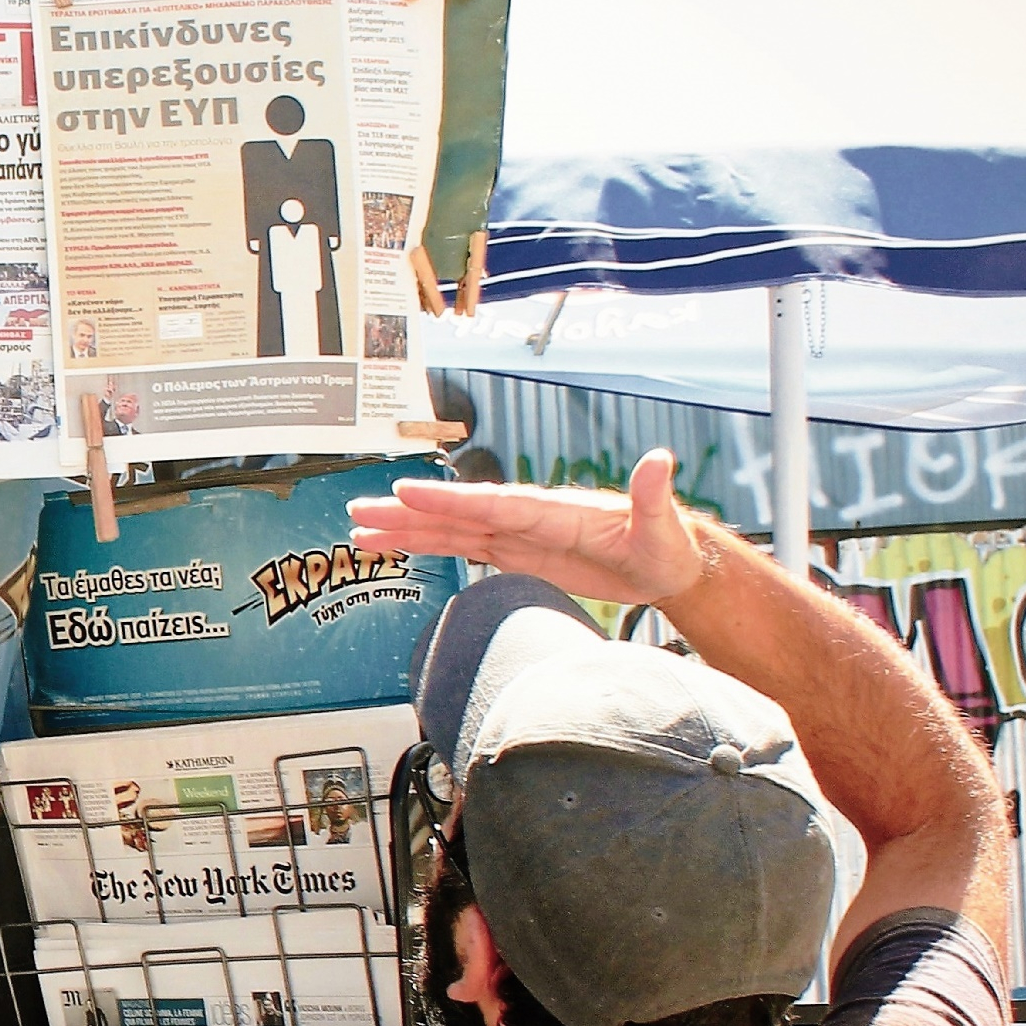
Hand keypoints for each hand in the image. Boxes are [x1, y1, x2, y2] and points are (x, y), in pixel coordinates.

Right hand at [347, 449, 710, 606]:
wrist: (665, 565)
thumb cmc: (665, 545)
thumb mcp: (663, 524)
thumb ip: (653, 494)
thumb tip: (659, 459)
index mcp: (553, 509)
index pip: (491, 502)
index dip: (447, 498)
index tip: (406, 491)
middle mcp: (527, 517)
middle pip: (457, 512)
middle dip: (408, 511)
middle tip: (360, 510)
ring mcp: (517, 534)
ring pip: (450, 529)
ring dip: (406, 529)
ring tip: (361, 532)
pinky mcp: (515, 553)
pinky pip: (461, 547)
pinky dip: (427, 546)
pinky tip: (397, 547)